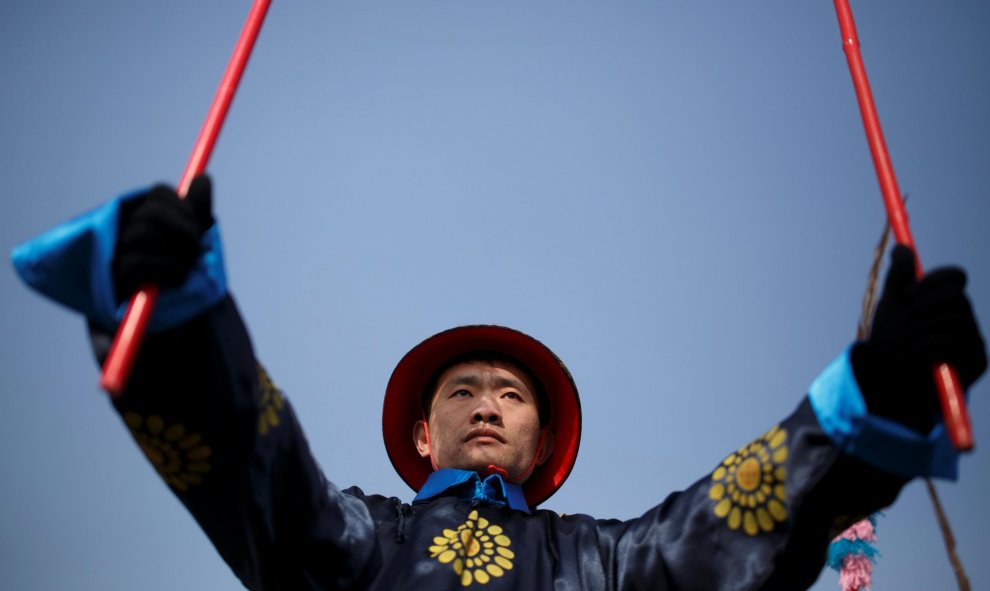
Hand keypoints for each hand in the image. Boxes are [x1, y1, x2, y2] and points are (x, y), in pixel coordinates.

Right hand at [113, 175, 213, 302]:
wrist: (175, 312)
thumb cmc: (182, 271)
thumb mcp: (195, 238)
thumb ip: (198, 209)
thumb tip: (203, 178)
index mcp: (143, 214)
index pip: (160, 193)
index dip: (185, 207)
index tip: (200, 226)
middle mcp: (123, 229)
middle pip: (151, 212)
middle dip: (184, 229)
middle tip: (199, 249)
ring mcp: (114, 252)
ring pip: (143, 233)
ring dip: (177, 252)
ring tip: (189, 267)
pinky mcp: (113, 275)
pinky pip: (138, 262)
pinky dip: (167, 269)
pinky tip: (180, 278)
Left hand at [851, 245, 986, 432]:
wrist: (888, 382)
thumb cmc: (891, 345)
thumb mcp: (891, 308)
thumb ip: (898, 279)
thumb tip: (902, 248)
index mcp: (947, 302)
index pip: (955, 275)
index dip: (931, 280)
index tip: (907, 294)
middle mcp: (966, 319)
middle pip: (956, 296)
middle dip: (922, 308)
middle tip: (904, 322)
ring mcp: (974, 341)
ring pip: (954, 319)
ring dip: (919, 331)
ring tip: (904, 346)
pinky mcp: (976, 363)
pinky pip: (952, 343)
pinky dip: (923, 348)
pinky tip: (910, 358)